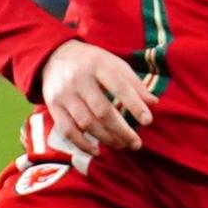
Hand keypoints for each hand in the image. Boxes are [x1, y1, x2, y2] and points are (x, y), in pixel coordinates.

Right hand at [38, 39, 156, 153]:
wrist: (54, 56)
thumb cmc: (92, 63)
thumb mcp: (114, 63)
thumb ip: (133, 83)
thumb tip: (154, 103)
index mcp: (98, 65)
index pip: (120, 87)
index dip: (135, 106)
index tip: (148, 121)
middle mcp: (79, 79)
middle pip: (102, 110)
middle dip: (122, 130)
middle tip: (136, 143)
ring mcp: (64, 94)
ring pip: (86, 123)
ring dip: (106, 138)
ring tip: (122, 145)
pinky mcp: (53, 106)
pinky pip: (67, 130)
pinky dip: (82, 144)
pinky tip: (97, 151)